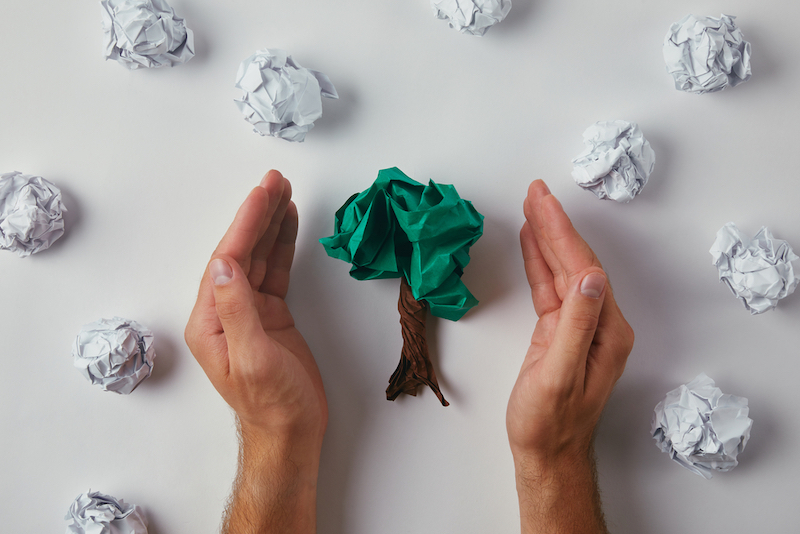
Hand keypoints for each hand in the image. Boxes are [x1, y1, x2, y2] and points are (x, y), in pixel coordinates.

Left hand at [184, 170, 326, 532]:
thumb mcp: (253, 359)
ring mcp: (248, 311)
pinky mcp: (270, 315)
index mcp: (210, 321)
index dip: (246, 224)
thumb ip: (237, 309)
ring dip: (270, 224)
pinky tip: (289, 225)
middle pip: (241, 251)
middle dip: (258, 214)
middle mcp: (224, 311)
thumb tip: (224, 264)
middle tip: (275, 180)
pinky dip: (283, 246)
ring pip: (259, 257)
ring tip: (283, 192)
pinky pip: (275, 271)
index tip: (264, 193)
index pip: (228, 261)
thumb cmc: (272, 404)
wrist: (291, 432)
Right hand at [507, 180, 632, 533]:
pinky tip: (532, 242)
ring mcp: (580, 326)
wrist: (545, 452)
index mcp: (606, 331)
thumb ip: (576, 325)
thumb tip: (589, 277)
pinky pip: (549, 287)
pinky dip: (539, 261)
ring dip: (547, 237)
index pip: (583, 268)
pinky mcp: (559, 332)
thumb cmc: (549, 423)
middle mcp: (599, 323)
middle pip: (575, 261)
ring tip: (532, 205)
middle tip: (536, 190)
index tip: (542, 202)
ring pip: (562, 270)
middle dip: (555, 224)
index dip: (561, 233)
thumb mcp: (559, 375)